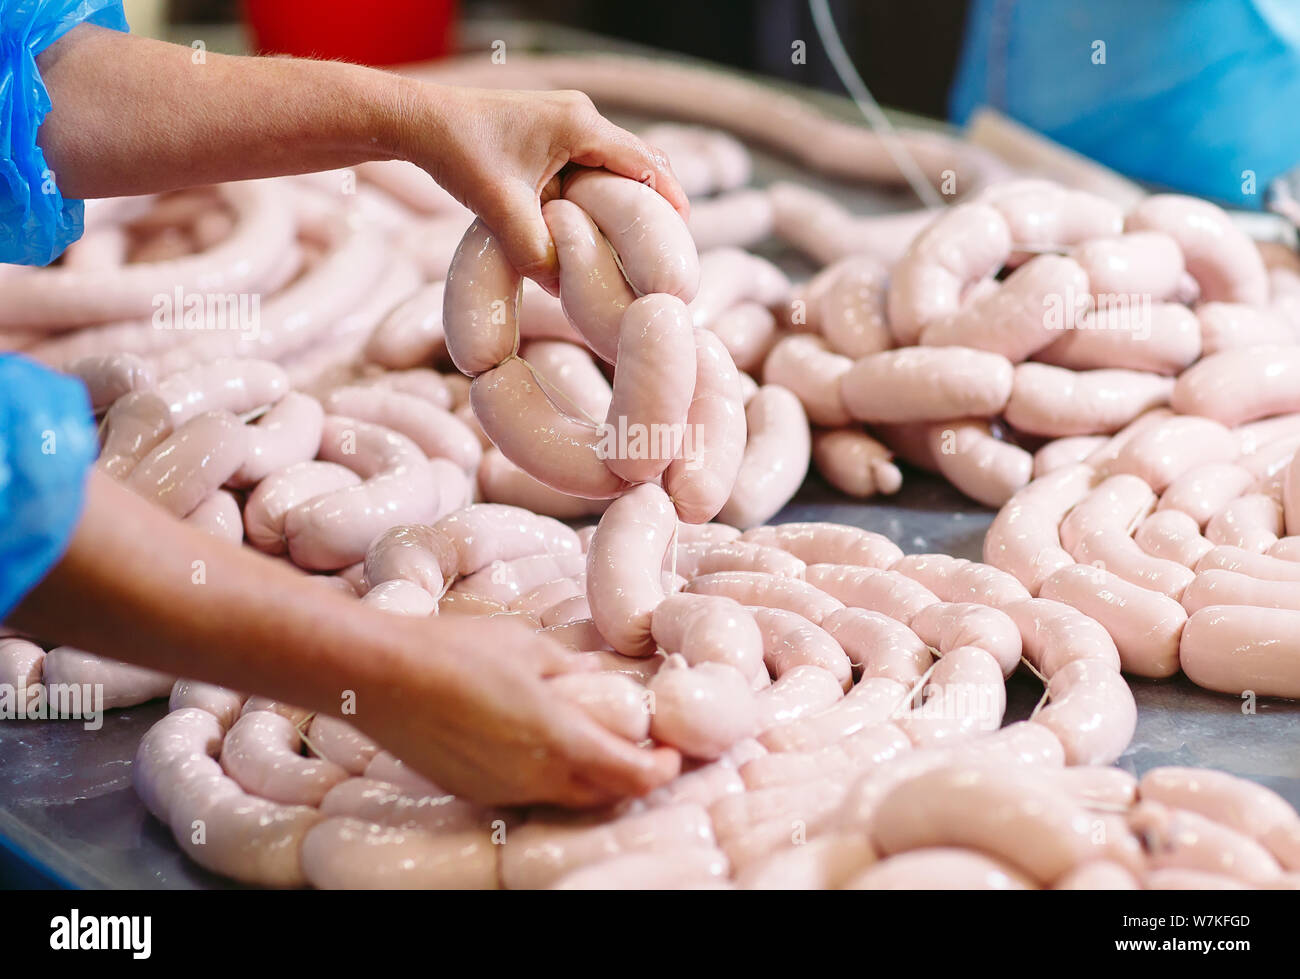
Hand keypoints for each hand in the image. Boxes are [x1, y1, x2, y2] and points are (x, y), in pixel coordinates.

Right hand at [355, 616, 680, 806]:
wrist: (381, 678)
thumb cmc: (455, 652)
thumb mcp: (526, 647)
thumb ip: (570, 667)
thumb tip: (595, 673)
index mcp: (557, 739)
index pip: (630, 775)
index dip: (660, 768)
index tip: (671, 752)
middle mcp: (534, 776)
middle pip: (602, 795)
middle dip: (631, 778)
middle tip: (645, 752)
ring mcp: (500, 790)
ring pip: (564, 797)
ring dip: (591, 780)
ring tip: (597, 745)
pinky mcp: (472, 791)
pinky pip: (527, 793)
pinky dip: (550, 777)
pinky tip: (541, 746)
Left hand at [395, 83, 688, 292]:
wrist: (418, 122)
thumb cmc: (458, 154)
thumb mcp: (500, 209)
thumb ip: (534, 251)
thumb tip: (562, 290)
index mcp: (580, 126)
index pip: (645, 164)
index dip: (670, 200)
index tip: (685, 236)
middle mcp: (581, 116)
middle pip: (638, 160)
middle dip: (654, 201)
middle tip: (666, 245)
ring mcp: (565, 120)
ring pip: (613, 162)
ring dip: (624, 198)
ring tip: (637, 241)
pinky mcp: (550, 130)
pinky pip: (590, 162)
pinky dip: (599, 191)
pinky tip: (596, 224)